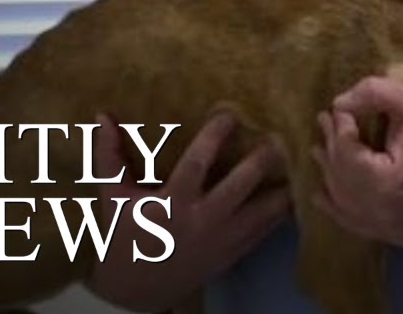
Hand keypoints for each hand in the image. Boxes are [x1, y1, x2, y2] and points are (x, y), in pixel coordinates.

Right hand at [86, 112, 289, 312]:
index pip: (196, 165)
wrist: (135, 289)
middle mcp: (200, 221)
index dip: (214, 137)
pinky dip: (281, 213)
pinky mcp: (232, 253)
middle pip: (239, 188)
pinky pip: (264, 232)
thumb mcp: (112, 194)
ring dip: (281, 189)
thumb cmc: (123, 234)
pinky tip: (296, 193)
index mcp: (171, 203)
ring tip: (300, 163)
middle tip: (279, 137)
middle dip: (261, 163)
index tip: (230, 113)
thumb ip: (108, 154)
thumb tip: (102, 115)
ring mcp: (220, 240)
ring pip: (261, 214)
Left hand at [311, 76, 402, 246]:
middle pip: (343, 176)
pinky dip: (336, 205)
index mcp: (390, 183)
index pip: (349, 153)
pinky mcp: (391, 235)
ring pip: (343, 199)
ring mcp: (387, 229)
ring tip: (320, 148)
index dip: (339, 128)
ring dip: (329, 172)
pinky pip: (353, 221)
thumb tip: (338, 106)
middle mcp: (385, 213)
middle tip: (323, 121)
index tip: (336, 110)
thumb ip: (373, 94)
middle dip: (331, 146)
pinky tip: (320, 193)